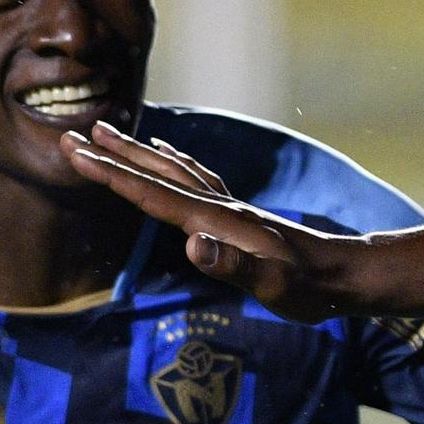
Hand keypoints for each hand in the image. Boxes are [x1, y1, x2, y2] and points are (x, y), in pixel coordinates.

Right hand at [61, 122, 343, 320]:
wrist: (349, 276)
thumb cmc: (311, 289)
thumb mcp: (273, 287)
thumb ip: (233, 267)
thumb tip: (193, 243)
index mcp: (218, 222)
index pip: (153, 194)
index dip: (112, 173)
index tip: (75, 150)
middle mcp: (221, 207)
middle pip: (158, 173)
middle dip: (115, 156)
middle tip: (74, 135)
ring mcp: (232, 208)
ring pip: (176, 170)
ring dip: (140, 153)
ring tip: (110, 134)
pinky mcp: (240, 216)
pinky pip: (197, 178)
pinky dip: (175, 163)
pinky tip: (170, 156)